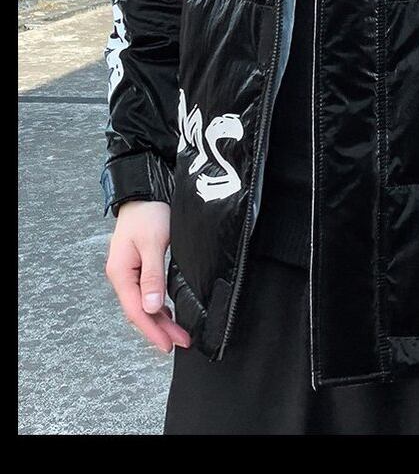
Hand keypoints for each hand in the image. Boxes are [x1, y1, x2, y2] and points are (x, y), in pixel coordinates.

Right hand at [105, 200, 190, 353]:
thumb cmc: (148, 213)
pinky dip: (158, 307)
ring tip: (178, 334)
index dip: (151, 330)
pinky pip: (146, 294)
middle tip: (180, 342)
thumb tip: (151, 307)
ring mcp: (129, 272)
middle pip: (139, 311)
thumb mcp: (153, 243)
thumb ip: (152, 275)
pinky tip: (168, 314)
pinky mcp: (138, 267)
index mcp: (120, 272)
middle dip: (159, 329)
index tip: (168, 344)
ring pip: (143, 304)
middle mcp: (121, 276)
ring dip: (160, 320)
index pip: (135, 310)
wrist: (144, 192)